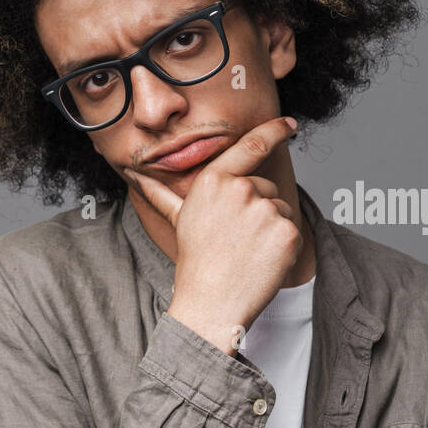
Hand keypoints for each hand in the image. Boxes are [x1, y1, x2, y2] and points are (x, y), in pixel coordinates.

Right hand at [121, 116, 301, 355]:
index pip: (252, 145)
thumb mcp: (178, 220)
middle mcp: (240, 189)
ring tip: (247, 253)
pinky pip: (292, 231)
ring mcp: (265, 210)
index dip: (275, 130)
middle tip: (236, 241)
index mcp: (213, 180)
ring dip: (270, 230)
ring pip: (280, 210)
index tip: (291, 124)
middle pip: (266, 189)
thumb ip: (161, 193)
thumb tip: (135, 174)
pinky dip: (283, 248)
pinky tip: (262, 262)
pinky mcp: (287, 232)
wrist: (210, 303)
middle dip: (258, 211)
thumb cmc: (195, 262)